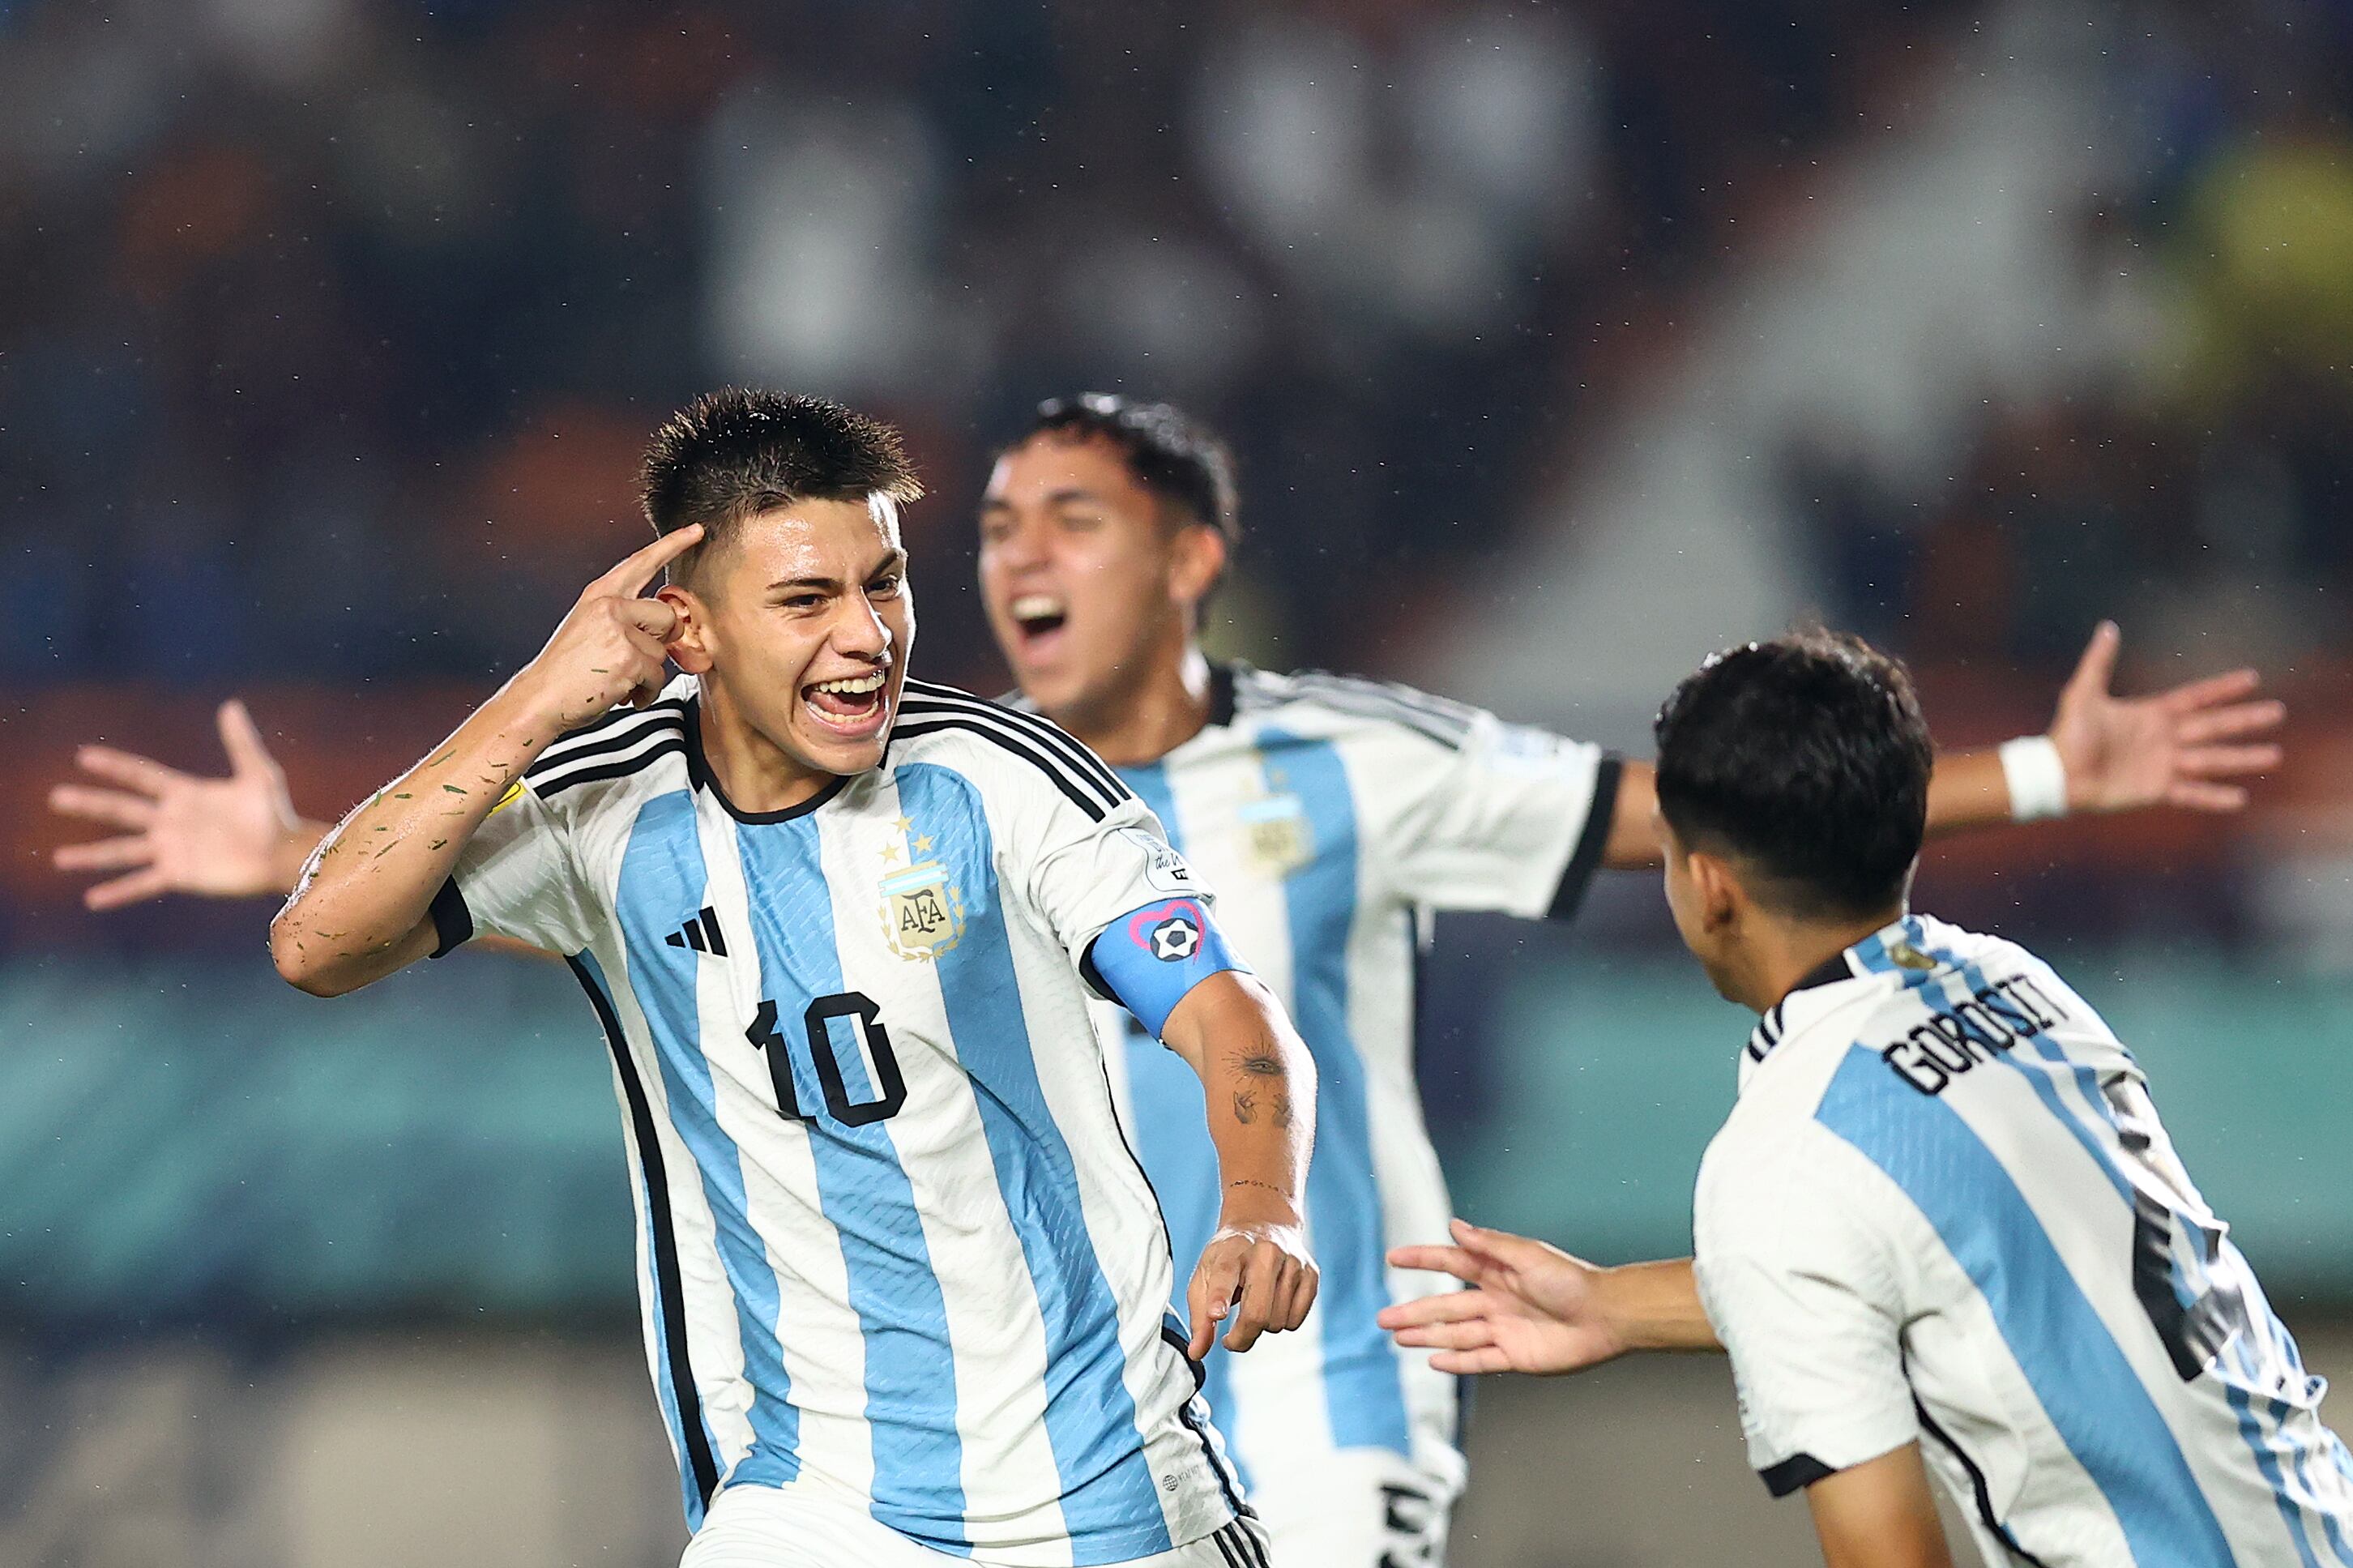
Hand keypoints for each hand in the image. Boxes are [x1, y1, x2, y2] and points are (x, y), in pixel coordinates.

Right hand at [49, 700, 316, 907]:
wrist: (285, 854)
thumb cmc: (275, 813)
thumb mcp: (258, 774)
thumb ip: (241, 742)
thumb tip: (230, 705)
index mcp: (184, 794)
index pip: (142, 776)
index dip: (115, 766)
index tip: (84, 756)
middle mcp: (171, 821)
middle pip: (122, 810)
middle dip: (90, 804)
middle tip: (56, 798)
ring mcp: (171, 849)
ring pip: (123, 851)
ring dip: (91, 855)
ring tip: (60, 858)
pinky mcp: (179, 875)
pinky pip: (143, 883)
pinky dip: (119, 892)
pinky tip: (92, 898)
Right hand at [512, 525, 704, 732]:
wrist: (540, 697)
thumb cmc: (566, 670)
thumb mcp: (589, 627)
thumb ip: (624, 616)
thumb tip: (666, 624)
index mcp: (600, 594)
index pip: (642, 562)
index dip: (672, 545)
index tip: (696, 530)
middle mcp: (610, 606)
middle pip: (667, 614)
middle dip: (661, 641)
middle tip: (636, 658)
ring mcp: (619, 630)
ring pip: (663, 651)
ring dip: (647, 674)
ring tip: (619, 679)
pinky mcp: (628, 658)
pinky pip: (657, 677)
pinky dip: (645, 693)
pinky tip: (621, 694)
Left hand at [1185, 1218, 1315, 1357]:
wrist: (1263, 1223)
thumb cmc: (1230, 1256)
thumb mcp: (1204, 1278)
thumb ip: (1200, 1318)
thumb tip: (1197, 1352)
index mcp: (1232, 1251)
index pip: (1225, 1274)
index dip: (1219, 1297)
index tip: (1216, 1314)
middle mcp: (1265, 1252)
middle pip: (1257, 1313)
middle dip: (1242, 1337)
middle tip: (1231, 1340)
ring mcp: (1292, 1262)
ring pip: (1277, 1322)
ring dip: (1262, 1326)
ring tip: (1254, 1304)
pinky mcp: (1311, 1273)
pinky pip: (1296, 1320)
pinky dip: (1282, 1322)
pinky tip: (1273, 1303)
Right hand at [1380, 1219, 1623, 1375]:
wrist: (1605, 1316)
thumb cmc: (1571, 1280)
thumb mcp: (1527, 1254)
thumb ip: (1489, 1244)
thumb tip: (1455, 1226)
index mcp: (1498, 1271)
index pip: (1451, 1263)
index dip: (1422, 1260)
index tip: (1393, 1258)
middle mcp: (1496, 1301)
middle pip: (1446, 1307)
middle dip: (1414, 1311)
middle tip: (1383, 1318)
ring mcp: (1503, 1329)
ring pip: (1456, 1334)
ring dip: (1426, 1336)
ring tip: (1398, 1338)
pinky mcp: (1514, 1356)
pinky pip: (1478, 1360)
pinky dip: (1456, 1362)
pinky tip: (1433, 1360)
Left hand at [2048, 621, 2283, 812]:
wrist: (2056, 775)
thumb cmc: (2066, 734)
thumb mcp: (2082, 694)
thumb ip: (2098, 662)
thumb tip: (2108, 627)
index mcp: (2152, 714)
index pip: (2196, 697)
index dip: (2223, 688)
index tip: (2252, 678)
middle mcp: (2165, 738)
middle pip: (2214, 727)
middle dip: (2246, 720)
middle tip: (2278, 713)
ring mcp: (2164, 765)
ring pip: (2212, 760)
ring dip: (2242, 758)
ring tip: (2274, 756)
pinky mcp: (2156, 790)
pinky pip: (2191, 794)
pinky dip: (2214, 798)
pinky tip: (2240, 799)